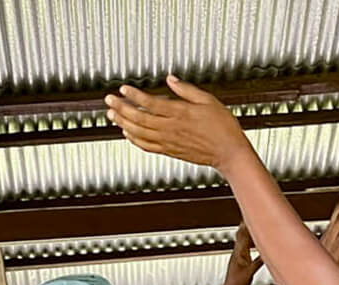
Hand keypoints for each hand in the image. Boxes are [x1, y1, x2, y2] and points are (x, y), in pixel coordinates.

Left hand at [105, 76, 254, 170]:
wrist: (228, 152)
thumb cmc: (222, 126)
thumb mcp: (208, 100)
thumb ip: (186, 90)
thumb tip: (171, 79)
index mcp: (180, 113)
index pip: (150, 103)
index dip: (134, 95)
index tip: (123, 88)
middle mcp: (171, 128)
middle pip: (139, 118)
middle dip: (121, 108)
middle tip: (109, 101)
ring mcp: (169, 141)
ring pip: (139, 133)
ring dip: (123, 123)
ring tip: (112, 115)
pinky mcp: (170, 151)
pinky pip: (147, 146)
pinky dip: (134, 140)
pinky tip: (127, 133)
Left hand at [220, 223, 263, 284]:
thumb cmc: (237, 284)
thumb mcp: (250, 273)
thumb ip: (259, 262)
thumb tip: (267, 252)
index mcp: (239, 253)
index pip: (243, 235)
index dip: (246, 225)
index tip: (250, 216)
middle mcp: (237, 253)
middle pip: (241, 235)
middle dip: (246, 226)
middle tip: (250, 217)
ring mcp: (237, 257)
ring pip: (242, 241)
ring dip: (248, 233)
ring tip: (253, 226)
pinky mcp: (239, 261)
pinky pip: (244, 248)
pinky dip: (249, 242)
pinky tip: (253, 242)